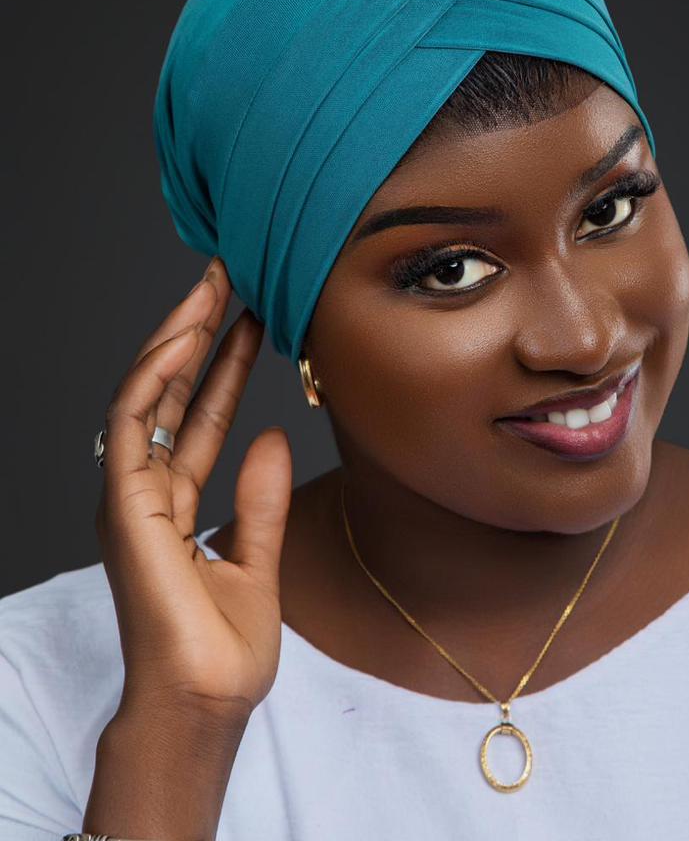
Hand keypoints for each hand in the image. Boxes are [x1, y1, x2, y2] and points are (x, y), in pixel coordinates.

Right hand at [95, 258, 292, 724]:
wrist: (204, 703)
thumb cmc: (223, 649)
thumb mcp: (260, 558)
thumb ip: (261, 499)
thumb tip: (272, 436)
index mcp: (177, 502)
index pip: (202, 415)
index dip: (225, 364)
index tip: (254, 315)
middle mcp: (149, 490)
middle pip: (174, 393)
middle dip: (200, 332)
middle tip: (230, 276)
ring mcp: (132, 495)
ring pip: (149, 393)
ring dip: (178, 335)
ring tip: (211, 283)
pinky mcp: (124, 502)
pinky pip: (135, 421)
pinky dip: (157, 374)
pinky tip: (188, 333)